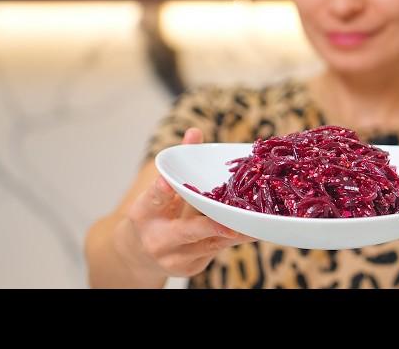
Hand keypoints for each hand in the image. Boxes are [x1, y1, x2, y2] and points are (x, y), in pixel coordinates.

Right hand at [116, 128, 254, 280]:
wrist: (142, 252)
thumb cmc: (157, 213)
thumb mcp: (160, 190)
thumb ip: (178, 162)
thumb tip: (194, 131)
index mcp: (143, 212)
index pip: (152, 199)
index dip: (160, 190)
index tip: (168, 183)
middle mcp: (156, 238)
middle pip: (185, 231)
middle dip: (209, 227)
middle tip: (231, 223)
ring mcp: (173, 257)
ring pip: (209, 243)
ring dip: (234, 232)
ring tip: (256, 222)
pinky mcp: (190, 268)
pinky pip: (217, 250)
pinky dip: (234, 239)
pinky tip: (253, 229)